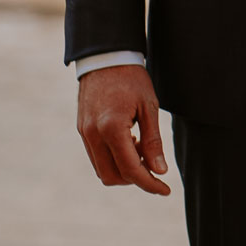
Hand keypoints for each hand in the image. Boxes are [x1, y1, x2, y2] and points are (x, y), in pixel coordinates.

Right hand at [77, 65, 170, 196]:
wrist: (106, 56)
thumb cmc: (132, 78)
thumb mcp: (150, 106)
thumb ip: (153, 141)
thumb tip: (159, 171)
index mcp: (111, 128)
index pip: (131, 169)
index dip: (149, 184)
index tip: (165, 190)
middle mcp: (93, 134)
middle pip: (113, 176)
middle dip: (135, 179)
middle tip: (154, 166)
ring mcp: (84, 133)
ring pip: (102, 170)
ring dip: (123, 169)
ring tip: (141, 148)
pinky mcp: (81, 129)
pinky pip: (96, 156)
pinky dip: (113, 159)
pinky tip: (128, 142)